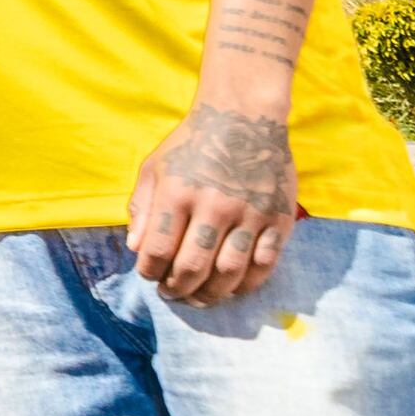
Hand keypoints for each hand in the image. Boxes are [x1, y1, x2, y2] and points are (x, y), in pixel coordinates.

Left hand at [128, 103, 299, 303]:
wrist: (245, 117)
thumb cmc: (193, 143)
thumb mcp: (155, 167)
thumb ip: (142, 208)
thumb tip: (136, 249)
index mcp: (177, 193)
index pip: (157, 250)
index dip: (150, 272)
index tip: (150, 277)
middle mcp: (213, 206)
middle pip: (193, 268)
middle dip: (178, 289)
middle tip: (173, 294)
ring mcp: (249, 214)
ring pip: (229, 273)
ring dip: (211, 294)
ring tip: (199, 298)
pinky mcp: (279, 218)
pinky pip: (264, 264)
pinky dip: (247, 284)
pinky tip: (234, 287)